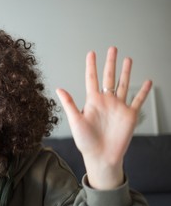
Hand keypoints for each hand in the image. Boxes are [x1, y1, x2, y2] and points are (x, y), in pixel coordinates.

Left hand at [56, 47, 151, 189]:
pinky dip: (143, 91)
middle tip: (112, 49)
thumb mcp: (75, 121)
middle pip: (109, 77)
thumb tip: (58, 89)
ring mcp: (119, 107)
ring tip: (127, 59)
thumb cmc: (86, 142)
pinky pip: (138, 100)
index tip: (91, 53)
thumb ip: (69, 104)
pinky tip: (147, 82)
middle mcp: (106, 101)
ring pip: (123, 84)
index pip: (92, 78)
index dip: (92, 66)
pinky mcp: (130, 115)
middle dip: (111, 62)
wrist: (101, 156)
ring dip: (126, 72)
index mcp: (93, 101)